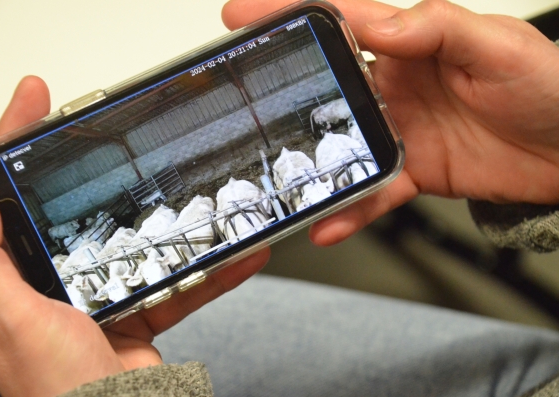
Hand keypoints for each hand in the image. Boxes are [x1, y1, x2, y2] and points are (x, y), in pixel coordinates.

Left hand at [0, 77, 269, 396]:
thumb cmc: (59, 394)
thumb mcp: (15, 323)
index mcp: (8, 279)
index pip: (0, 197)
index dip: (14, 141)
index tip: (34, 99)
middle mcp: (50, 283)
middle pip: (70, 205)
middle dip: (91, 160)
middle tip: (111, 123)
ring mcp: (98, 295)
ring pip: (133, 239)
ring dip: (168, 216)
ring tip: (189, 185)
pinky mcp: (137, 311)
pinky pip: (177, 280)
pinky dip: (210, 270)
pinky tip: (235, 255)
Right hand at [223, 0, 558, 244]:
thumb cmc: (548, 87)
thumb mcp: (496, 45)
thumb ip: (434, 30)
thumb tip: (377, 24)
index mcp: (410, 43)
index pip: (340, 21)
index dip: (289, 13)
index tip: (243, 15)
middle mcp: (396, 85)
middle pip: (326, 85)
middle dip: (280, 88)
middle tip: (239, 95)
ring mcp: (400, 130)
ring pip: (341, 145)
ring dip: (309, 162)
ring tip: (277, 173)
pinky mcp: (412, 170)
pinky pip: (373, 191)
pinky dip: (352, 208)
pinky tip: (331, 222)